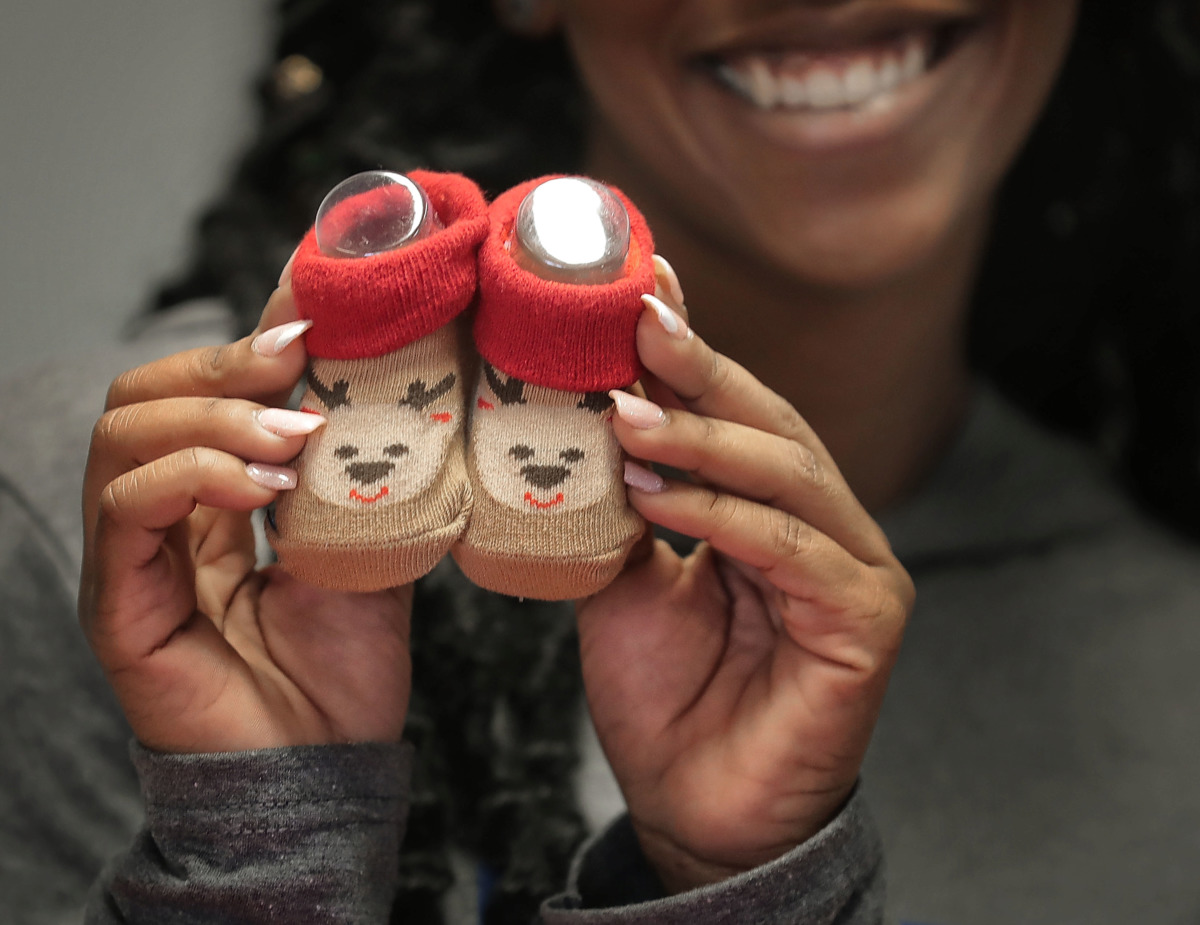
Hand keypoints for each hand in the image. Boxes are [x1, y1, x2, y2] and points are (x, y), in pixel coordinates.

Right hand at [78, 268, 411, 753]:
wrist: (326, 768)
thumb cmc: (344, 668)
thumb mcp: (371, 548)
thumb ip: (365, 477)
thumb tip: (399, 395)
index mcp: (213, 500)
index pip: (197, 394)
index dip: (245, 347)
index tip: (316, 319)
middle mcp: (161, 518)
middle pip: (142, 396)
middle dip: (221, 364)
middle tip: (297, 359)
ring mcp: (133, 558)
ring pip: (124, 436)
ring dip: (215, 417)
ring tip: (294, 437)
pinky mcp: (120, 603)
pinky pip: (127, 510)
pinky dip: (192, 475)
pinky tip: (262, 486)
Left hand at [576, 258, 913, 892]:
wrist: (689, 807)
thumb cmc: (665, 694)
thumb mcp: (627, 576)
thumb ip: (626, 500)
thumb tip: (593, 409)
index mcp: (772, 506)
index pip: (737, 412)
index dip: (690, 351)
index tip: (636, 290)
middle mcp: (822, 524)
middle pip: (771, 423)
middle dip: (701, 369)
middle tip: (636, 320)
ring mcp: (853, 569)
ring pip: (788, 472)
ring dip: (703, 438)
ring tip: (627, 415)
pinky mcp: (865, 619)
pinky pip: (792, 548)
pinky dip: (723, 515)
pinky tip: (659, 496)